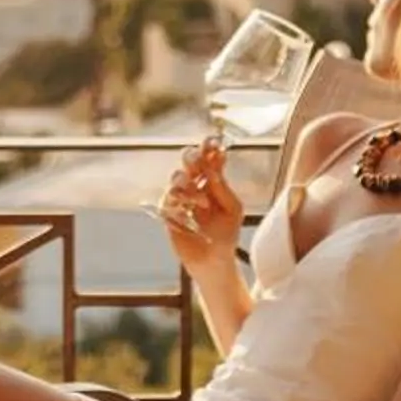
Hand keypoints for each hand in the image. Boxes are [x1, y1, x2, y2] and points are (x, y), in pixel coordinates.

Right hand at [156, 137, 242, 269]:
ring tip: (203, 203)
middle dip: (193, 158)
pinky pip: (169, 200)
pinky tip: (191, 213)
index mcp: (211, 179)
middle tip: (200, 164)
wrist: (214, 259)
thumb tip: (213, 170)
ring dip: (189, 186)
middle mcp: (194, 183)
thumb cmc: (226, 233)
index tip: (212, 141)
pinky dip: (181, 204)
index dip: (208, 146)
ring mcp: (179, 197)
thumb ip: (223, 189)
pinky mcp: (168, 212)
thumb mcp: (232, 210)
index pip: (208, 156)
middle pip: (187, 159)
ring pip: (176, 178)